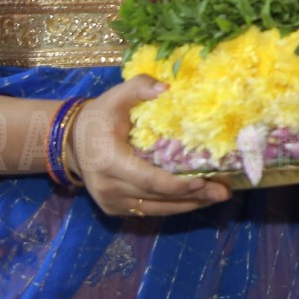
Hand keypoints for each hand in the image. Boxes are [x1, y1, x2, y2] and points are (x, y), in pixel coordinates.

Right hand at [69, 77, 230, 217]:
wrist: (74, 140)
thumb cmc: (101, 115)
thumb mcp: (117, 96)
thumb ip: (139, 87)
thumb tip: (166, 88)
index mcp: (108, 160)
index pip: (147, 179)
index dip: (177, 184)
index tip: (204, 180)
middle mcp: (108, 186)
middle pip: (157, 197)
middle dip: (193, 195)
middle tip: (224, 191)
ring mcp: (110, 201)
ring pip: (156, 209)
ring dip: (189, 204)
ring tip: (218, 195)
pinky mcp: (115, 209)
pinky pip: (149, 210)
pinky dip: (174, 206)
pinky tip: (198, 199)